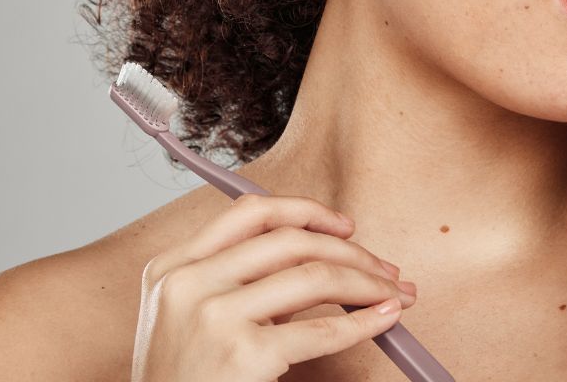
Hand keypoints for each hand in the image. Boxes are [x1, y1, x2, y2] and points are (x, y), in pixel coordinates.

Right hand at [130, 193, 417, 381]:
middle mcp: (188, 283)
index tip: (345, 226)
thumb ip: (235, 282)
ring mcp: (212, 317)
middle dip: (350, 250)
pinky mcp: (242, 354)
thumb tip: (321, 257)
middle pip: (290, 240)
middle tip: (385, 268)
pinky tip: (384, 318)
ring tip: (394, 293)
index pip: (249, 213)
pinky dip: (363, 321)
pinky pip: (320, 329)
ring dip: (366, 281)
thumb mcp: (188, 320)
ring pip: (313, 275)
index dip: (306, 211)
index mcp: (172, 267)